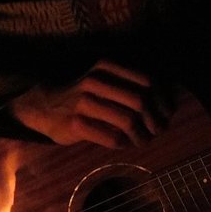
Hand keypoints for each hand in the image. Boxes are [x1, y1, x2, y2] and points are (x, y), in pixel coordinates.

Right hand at [9, 59, 171, 147]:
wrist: (43, 107)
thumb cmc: (81, 98)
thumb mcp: (103, 82)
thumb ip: (128, 88)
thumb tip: (162, 107)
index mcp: (107, 67)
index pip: (148, 81)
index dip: (163, 100)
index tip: (167, 115)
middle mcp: (96, 80)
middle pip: (141, 101)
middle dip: (155, 120)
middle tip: (157, 131)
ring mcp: (85, 102)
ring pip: (128, 120)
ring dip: (142, 136)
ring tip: (143, 141)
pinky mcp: (77, 124)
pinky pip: (112, 137)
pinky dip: (124, 144)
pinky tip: (124, 144)